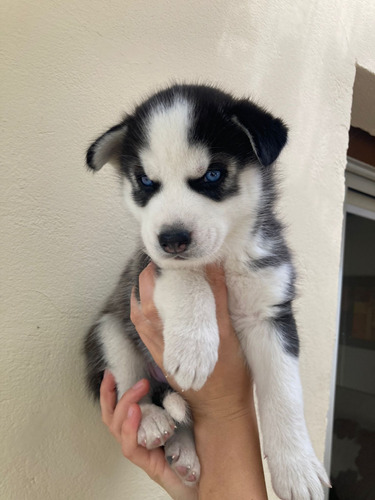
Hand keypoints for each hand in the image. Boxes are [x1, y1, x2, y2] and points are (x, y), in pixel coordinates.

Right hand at [100, 370, 197, 499]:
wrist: (205, 480)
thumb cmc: (196, 449)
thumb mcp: (183, 418)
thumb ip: (173, 401)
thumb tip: (173, 374)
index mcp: (143, 428)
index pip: (118, 409)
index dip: (110, 392)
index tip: (110, 373)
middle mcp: (137, 440)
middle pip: (112, 418)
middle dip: (112, 394)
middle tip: (123, 377)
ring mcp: (141, 453)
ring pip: (117, 429)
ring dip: (124, 406)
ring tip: (137, 389)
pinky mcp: (148, 465)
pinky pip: (130, 447)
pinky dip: (130, 429)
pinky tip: (136, 412)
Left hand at [130, 263, 252, 421]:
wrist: (223, 411)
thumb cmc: (231, 375)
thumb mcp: (228, 334)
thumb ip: (219, 301)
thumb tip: (214, 269)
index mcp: (177, 339)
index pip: (151, 307)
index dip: (149, 284)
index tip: (155, 264)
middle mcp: (164, 348)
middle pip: (141, 315)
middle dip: (142, 290)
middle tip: (151, 269)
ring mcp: (163, 357)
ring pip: (142, 327)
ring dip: (141, 304)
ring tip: (150, 285)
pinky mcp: (165, 364)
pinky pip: (148, 339)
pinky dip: (146, 320)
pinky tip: (156, 310)